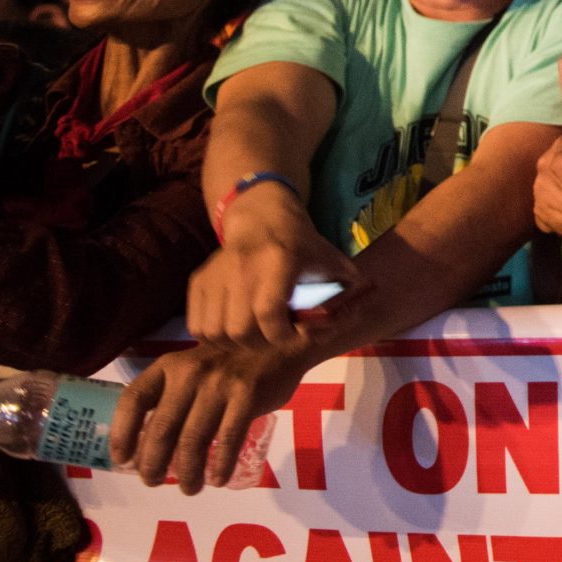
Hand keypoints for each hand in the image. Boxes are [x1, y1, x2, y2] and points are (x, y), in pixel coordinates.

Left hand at [111, 338, 310, 493]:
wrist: (282, 341)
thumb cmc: (231, 361)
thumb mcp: (193, 368)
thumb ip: (172, 397)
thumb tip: (149, 445)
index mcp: (169, 366)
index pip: (134, 400)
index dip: (123, 434)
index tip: (123, 460)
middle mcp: (190, 373)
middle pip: (161, 429)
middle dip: (153, 464)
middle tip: (153, 482)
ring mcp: (219, 384)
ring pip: (193, 440)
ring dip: (188, 472)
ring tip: (189, 488)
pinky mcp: (248, 394)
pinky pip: (228, 439)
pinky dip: (221, 465)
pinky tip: (219, 479)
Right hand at [187, 183, 365, 350]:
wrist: (262, 217)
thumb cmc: (302, 244)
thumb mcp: (331, 260)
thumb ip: (350, 287)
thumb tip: (364, 310)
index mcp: (278, 261)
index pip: (268, 314)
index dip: (281, 336)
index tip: (294, 335)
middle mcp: (241, 267)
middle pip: (239, 331)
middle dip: (260, 344)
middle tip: (275, 337)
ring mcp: (215, 274)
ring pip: (214, 333)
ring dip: (235, 343)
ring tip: (255, 334)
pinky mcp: (197, 281)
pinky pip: (197, 325)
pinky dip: (214, 335)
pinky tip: (235, 326)